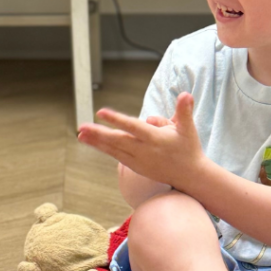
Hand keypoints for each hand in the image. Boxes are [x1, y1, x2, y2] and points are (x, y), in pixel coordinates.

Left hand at [77, 93, 205, 189]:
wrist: (190, 176)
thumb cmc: (188, 148)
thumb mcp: (188, 128)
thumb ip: (184, 111)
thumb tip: (185, 94)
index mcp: (155, 138)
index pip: (133, 127)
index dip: (117, 119)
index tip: (101, 112)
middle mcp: (144, 150)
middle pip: (118, 140)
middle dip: (99, 133)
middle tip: (82, 126)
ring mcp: (138, 160)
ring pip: (113, 149)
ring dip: (96, 141)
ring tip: (80, 134)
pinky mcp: (135, 167)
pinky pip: (115, 155)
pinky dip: (103, 148)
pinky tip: (90, 141)